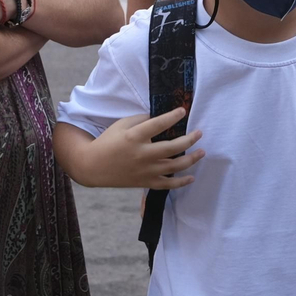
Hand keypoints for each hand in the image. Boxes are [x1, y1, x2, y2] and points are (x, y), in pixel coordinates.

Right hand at [74, 108, 203, 188]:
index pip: (158, 125)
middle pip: (172, 147)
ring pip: (174, 166)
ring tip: (202, 152)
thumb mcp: (121, 125)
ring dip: (191, 159)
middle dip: (190, 139)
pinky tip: (191, 177)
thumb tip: (161, 118)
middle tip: (200, 133)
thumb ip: (141, 120)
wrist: (93, 166)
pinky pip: (167, 184)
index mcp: (134, 137)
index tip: (183, 110)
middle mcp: (142, 154)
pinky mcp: (145, 182)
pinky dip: (181, 182)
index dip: (172, 117)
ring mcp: (145, 170)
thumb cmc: (108, 141)